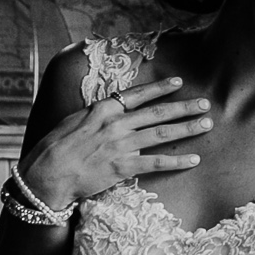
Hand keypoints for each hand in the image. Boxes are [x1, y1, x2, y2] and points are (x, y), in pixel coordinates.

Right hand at [17, 75, 210, 209]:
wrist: (47, 173)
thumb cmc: (54, 147)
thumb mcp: (73, 121)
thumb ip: (95, 114)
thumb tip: (107, 110)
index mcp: (103, 109)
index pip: (137, 94)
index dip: (160, 87)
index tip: (178, 82)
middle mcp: (116, 123)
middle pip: (158, 112)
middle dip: (184, 107)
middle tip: (205, 104)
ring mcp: (122, 144)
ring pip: (162, 133)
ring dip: (187, 128)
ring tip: (206, 124)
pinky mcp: (124, 167)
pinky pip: (157, 162)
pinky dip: (177, 161)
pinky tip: (194, 159)